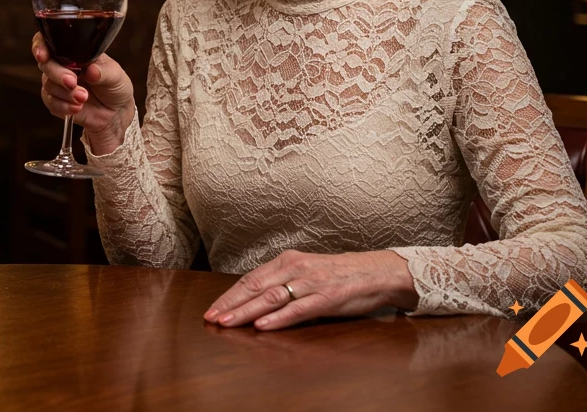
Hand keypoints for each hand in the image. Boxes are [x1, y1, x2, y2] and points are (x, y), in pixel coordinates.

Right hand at [31, 33, 135, 155]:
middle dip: (57, 74)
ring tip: (84, 98)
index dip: (40, 46)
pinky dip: (64, 106)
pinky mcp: (56, 102)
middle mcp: (62, 65)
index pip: (49, 41)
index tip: (42, 55)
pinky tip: (77, 107)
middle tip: (72, 82)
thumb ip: (104, 72)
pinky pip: (51, 103)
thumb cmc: (115, 86)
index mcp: (74, 52)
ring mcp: (57, 84)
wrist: (116, 112)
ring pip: (48, 85)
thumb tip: (91, 70)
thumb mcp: (116, 75)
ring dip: (65, 94)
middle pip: (46, 64)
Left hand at [203, 249, 417, 330]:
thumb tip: (254, 300)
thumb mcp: (305, 272)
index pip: (250, 279)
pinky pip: (298, 309)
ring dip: (246, 311)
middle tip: (211, 318)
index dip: (229, 295)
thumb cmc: (338, 275)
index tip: (212, 308)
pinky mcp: (326, 297)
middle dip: (231, 304)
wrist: (376, 271)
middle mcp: (295, 268)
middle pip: (255, 287)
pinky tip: (262, 325)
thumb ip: (282, 282)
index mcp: (287, 261)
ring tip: (228, 322)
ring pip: (271, 297)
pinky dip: (278, 318)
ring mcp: (310, 282)